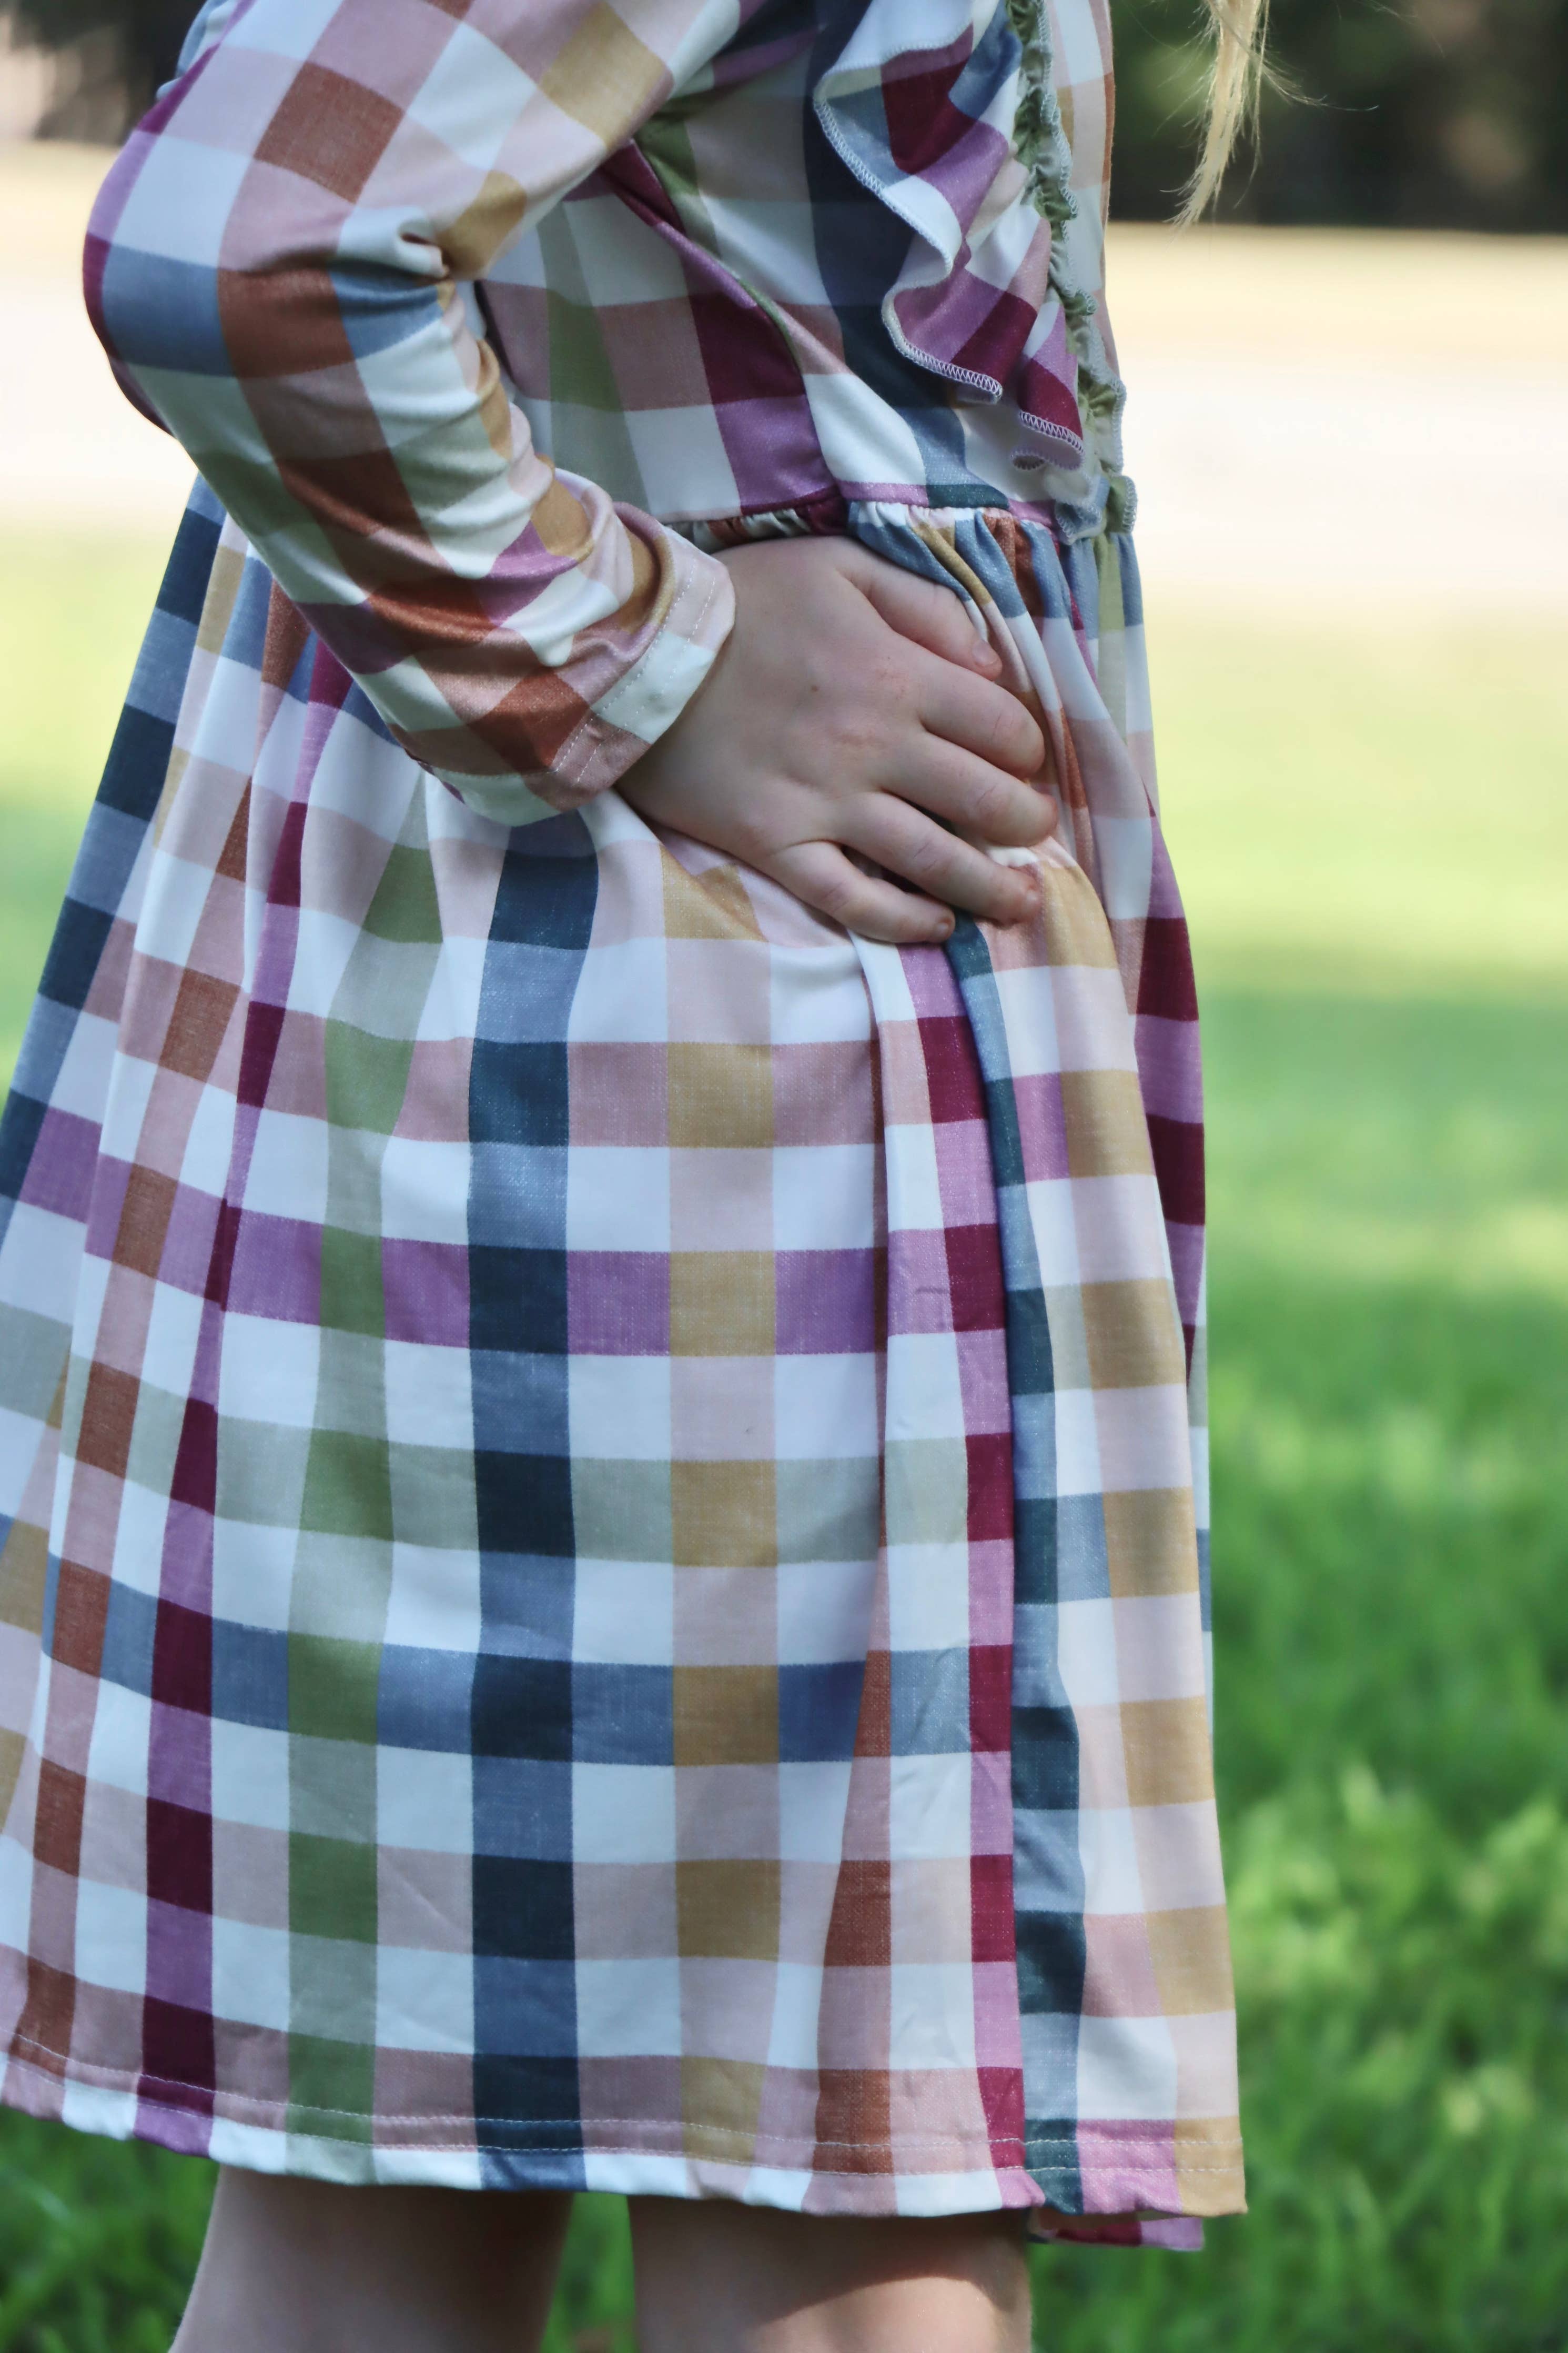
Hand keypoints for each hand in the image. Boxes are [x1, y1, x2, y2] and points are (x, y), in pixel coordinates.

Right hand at [619, 536, 1053, 943]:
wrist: (636, 651)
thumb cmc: (740, 601)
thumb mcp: (838, 567)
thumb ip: (923, 608)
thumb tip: (991, 663)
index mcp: (898, 675)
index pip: (1002, 727)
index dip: (1030, 750)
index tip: (1027, 762)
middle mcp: (874, 747)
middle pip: (984, 800)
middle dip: (1026, 822)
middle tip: (1034, 830)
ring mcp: (826, 805)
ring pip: (934, 860)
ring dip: (991, 887)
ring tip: (1023, 902)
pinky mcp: (778, 846)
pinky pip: (853, 899)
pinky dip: (904, 920)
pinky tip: (936, 924)